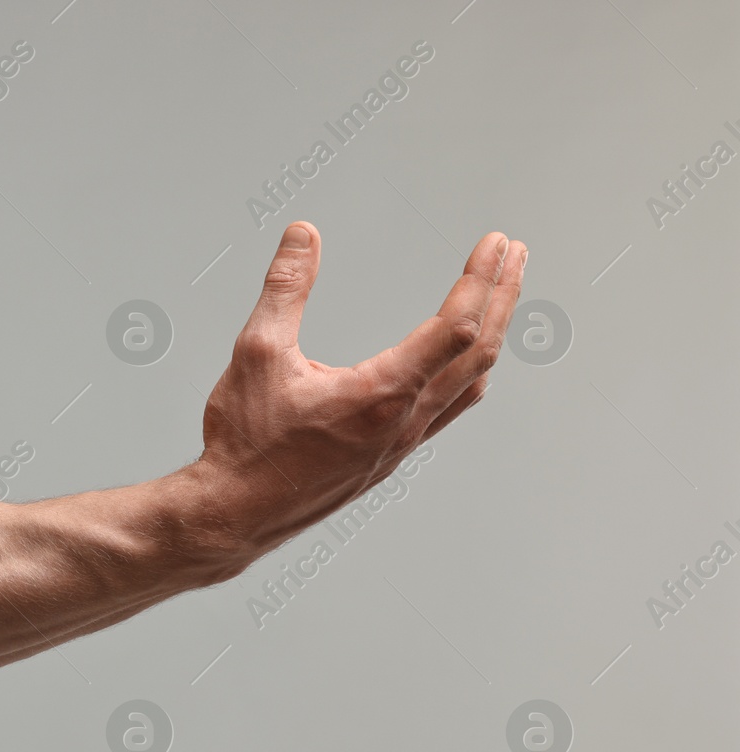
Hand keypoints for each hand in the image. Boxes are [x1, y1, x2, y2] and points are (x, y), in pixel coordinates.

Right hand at [196, 221, 524, 565]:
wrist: (235, 513)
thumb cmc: (246, 443)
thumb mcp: (257, 353)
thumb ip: (284, 289)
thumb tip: (303, 236)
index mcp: (381, 394)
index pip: (455, 327)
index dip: (480, 279)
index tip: (496, 243)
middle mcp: (404, 422)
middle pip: (479, 352)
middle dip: (502, 296)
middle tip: (515, 254)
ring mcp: (401, 444)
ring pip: (470, 383)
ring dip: (492, 334)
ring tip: (500, 299)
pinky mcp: (389, 457)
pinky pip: (449, 410)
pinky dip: (469, 374)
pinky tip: (465, 366)